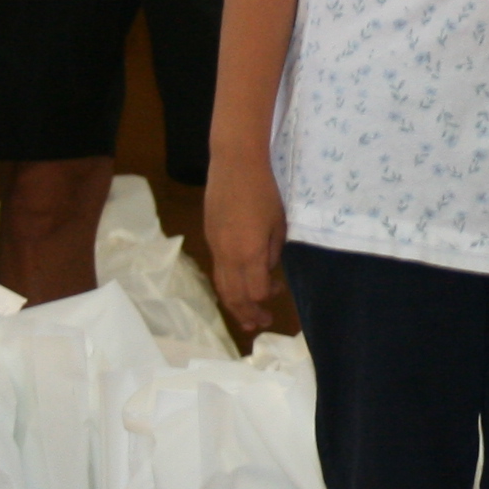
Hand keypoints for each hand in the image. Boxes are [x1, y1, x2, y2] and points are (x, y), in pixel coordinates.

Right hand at [202, 161, 290, 336]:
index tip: (278, 292)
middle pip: (234, 296)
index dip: (266, 299)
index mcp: (249, 253)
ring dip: (234, 305)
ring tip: (245, 319)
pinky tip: (236, 286)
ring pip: (221, 286)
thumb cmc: (264, 192)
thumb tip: (266, 269)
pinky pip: (217, 270)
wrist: (235, 164)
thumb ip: (272, 252)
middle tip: (260, 324)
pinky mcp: (210, 237)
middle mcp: (228, 255)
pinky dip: (227, 285)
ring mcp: (216, 246)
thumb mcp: (278, 224)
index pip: (254, 292)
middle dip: (247, 314)